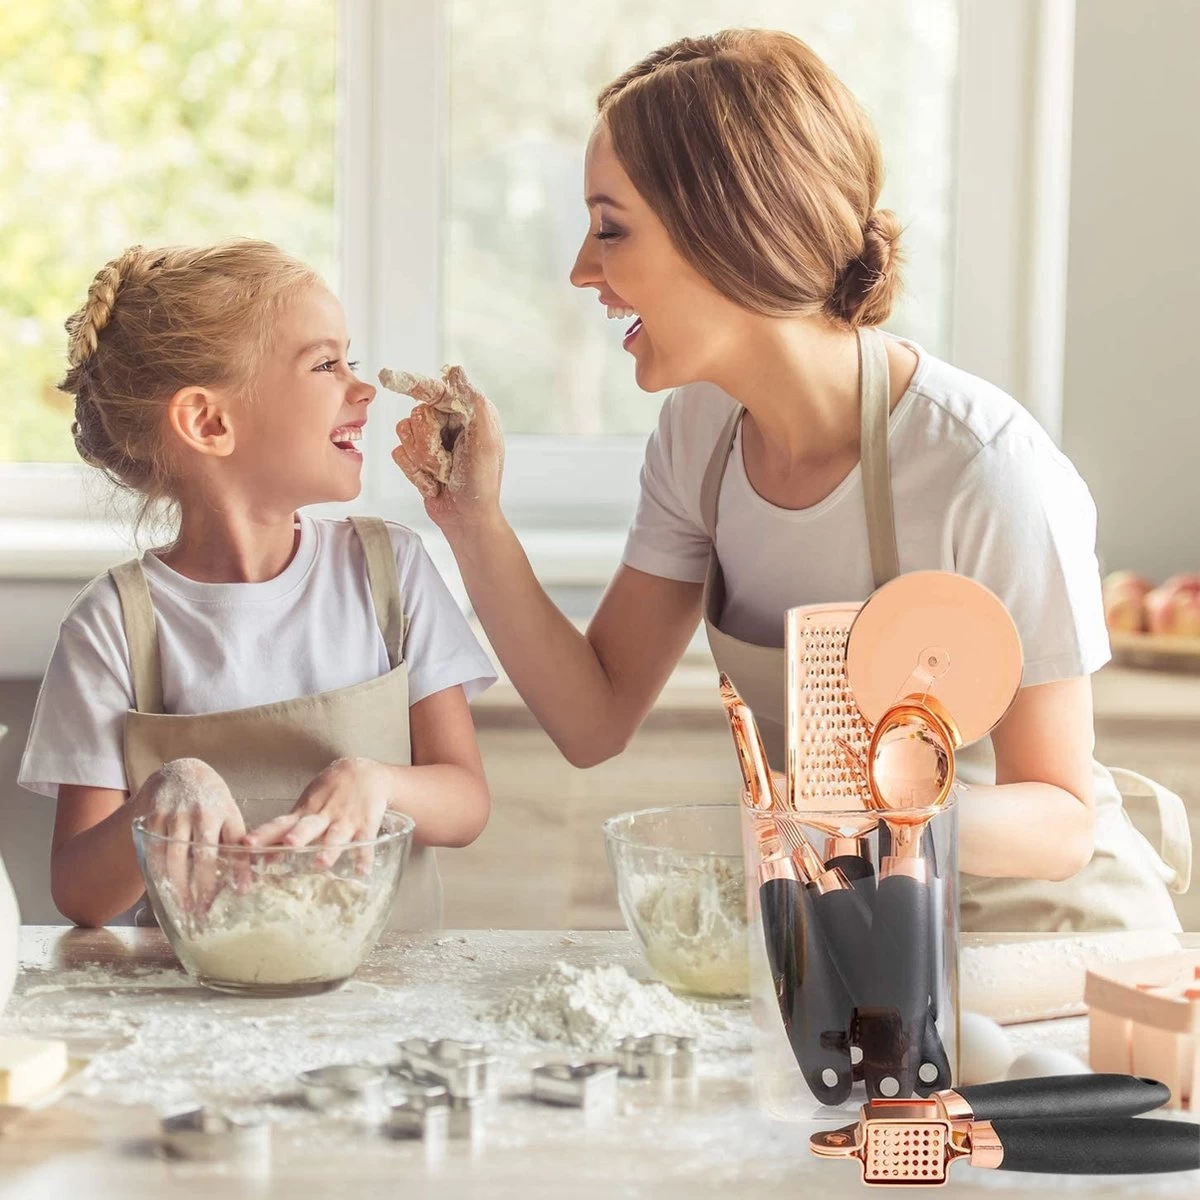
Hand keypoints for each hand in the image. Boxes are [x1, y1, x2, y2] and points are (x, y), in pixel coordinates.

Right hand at [131, 758, 245, 911]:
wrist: (180, 773)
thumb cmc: (211, 801)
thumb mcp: (230, 816)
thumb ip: (237, 846)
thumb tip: (245, 885)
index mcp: (222, 811)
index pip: (233, 844)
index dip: (238, 868)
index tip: (241, 892)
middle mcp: (198, 812)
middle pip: (201, 855)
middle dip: (203, 886)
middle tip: (203, 911)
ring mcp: (172, 815)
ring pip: (174, 857)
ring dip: (178, 886)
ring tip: (184, 907)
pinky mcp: (151, 819)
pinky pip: (153, 853)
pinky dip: (158, 874)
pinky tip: (164, 890)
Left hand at [242, 756, 392, 868]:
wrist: (366, 773)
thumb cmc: (331, 792)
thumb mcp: (309, 804)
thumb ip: (290, 830)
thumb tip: (265, 856)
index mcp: (305, 812)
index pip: (280, 824)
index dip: (264, 834)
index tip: (247, 845)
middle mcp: (323, 816)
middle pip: (308, 827)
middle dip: (298, 836)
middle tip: (288, 845)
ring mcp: (345, 820)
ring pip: (336, 835)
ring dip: (329, 849)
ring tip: (322, 863)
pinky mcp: (366, 824)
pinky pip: (364, 842)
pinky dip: (363, 856)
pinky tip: (361, 871)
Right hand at [382, 365, 504, 533]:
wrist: (466, 519)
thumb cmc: (480, 483)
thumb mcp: (484, 441)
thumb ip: (472, 402)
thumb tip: (454, 370)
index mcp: (468, 412)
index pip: (435, 390)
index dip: (413, 383)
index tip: (389, 378)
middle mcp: (449, 422)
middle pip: (417, 415)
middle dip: (430, 444)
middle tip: (450, 463)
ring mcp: (431, 439)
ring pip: (405, 433)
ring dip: (424, 461)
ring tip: (443, 475)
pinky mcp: (416, 457)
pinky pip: (399, 454)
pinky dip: (416, 473)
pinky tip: (434, 484)